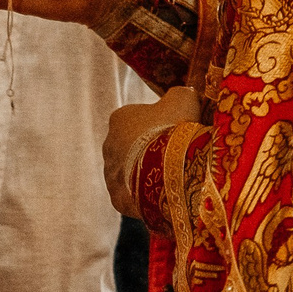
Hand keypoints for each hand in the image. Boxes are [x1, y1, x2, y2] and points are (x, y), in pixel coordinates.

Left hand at [103, 87, 199, 214]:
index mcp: (119, 118)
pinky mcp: (117, 197)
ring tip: (171, 178)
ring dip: (146, 174)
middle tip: (175, 157)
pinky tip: (163, 194)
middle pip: (132, 147)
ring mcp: (110, 174)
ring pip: (131, 172)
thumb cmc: (173, 129)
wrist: (168, 170)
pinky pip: (132, 195)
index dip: (160, 125)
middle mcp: (108, 144)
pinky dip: (146, 196)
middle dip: (150, 151)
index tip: (176, 133)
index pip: (138, 119)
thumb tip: (184, 94)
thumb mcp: (183, 99)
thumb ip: (180, 94)